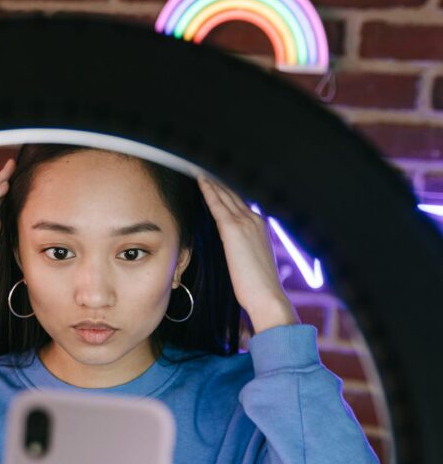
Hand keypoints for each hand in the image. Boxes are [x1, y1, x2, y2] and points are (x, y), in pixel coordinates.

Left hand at [197, 174, 298, 332]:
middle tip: (202, 166)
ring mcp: (246, 222)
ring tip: (197, 168)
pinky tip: (199, 180)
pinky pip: (218, 204)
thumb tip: (232, 250)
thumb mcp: (251, 262)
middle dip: (218, 180)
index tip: (213, 180)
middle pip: (232, 194)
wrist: (266, 296)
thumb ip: (242, 249)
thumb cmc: (257, 287)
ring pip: (225, 195)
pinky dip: (209, 190)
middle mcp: (255, 220)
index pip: (239, 203)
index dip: (226, 191)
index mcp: (259, 227)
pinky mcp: (234, 229)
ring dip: (211, 181)